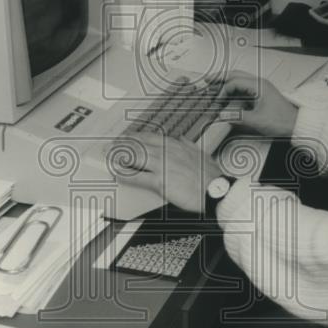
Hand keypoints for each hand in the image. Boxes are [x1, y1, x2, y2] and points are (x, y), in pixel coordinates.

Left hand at [107, 133, 221, 213]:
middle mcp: (168, 153)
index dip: (137, 137)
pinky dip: (126, 175)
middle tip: (113, 145)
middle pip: (140, 145)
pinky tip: (118, 174)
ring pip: (136, 158)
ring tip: (111, 156)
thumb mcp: (201, 154)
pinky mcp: (160, 182)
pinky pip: (138, 177)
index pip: (151, 137)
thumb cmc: (211, 177)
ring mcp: (163, 166)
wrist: (216, 191)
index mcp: (177, 145)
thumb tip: (182, 138)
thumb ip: (189, 145)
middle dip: (124, 144)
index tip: (128, 137)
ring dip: (121, 156)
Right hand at [216, 73, 297, 138]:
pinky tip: (227, 94)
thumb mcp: (258, 120)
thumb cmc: (282, 120)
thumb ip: (238, 117)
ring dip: (227, 82)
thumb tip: (222, 115)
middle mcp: (259, 83)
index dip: (223, 91)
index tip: (217, 102)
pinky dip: (234, 89)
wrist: (297, 124)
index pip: (235, 82)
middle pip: (236, 75)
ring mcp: (260, 88)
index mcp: (258, 85)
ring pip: (240, 80)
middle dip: (221, 77)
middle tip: (208, 79)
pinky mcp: (261, 95)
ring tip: (214, 84)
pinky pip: (244, 88)